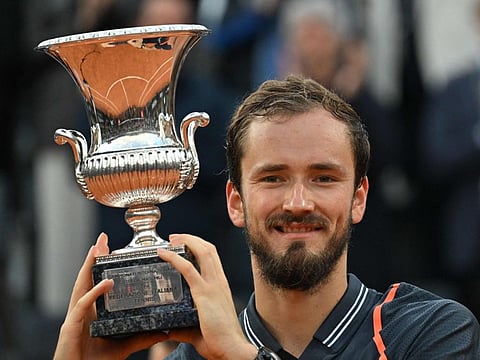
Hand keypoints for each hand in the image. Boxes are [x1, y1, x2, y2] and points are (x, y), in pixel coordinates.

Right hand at [53, 233, 167, 359]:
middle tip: (102, 239)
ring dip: (88, 266)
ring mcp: (75, 317)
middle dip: (93, 258)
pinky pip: (83, 305)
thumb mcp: (123, 346)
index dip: (100, 266)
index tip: (109, 248)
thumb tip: (164, 331)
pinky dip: (94, 293)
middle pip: (87, 278)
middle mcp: (82, 310)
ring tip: (97, 249)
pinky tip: (106, 283)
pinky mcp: (71, 327)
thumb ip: (142, 337)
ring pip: (81, 286)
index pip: (96, 282)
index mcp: (92, 312)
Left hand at [157, 234, 257, 359]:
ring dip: (186, 241)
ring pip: (203, 252)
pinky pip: (188, 269)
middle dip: (191, 238)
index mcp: (220, 286)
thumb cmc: (220, 340)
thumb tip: (170, 329)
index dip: (199, 245)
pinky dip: (174, 258)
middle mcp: (219, 281)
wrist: (232, 349)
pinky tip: (163, 254)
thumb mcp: (200, 328)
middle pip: (208, 249)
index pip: (212, 256)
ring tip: (171, 240)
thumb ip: (184, 327)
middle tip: (175, 237)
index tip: (184, 243)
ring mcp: (213, 286)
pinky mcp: (204, 294)